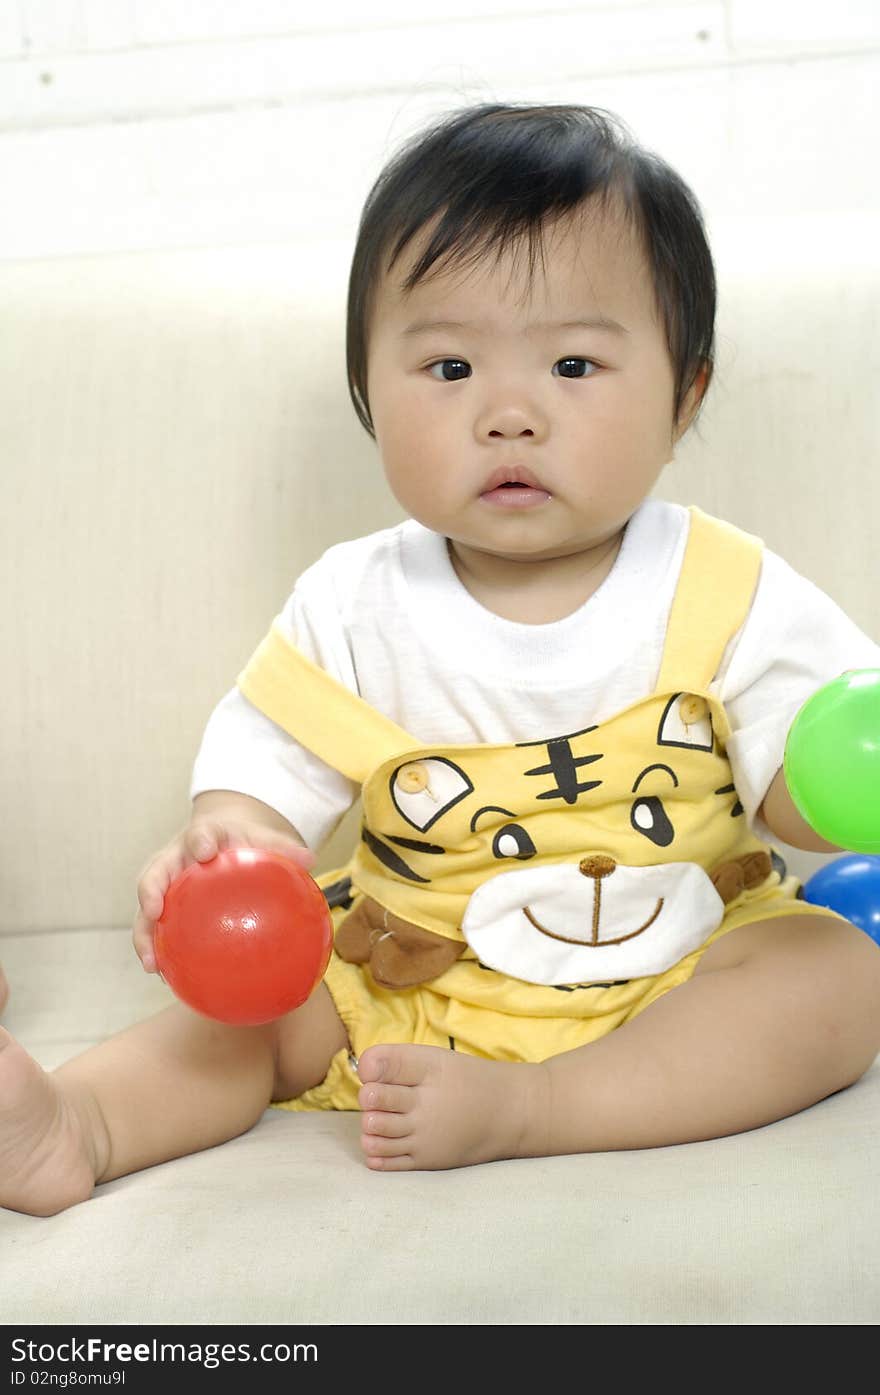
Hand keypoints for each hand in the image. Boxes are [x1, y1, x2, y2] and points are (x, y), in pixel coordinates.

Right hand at [133, 818, 315, 971]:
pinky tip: (168, 978)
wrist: (217, 838)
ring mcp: (163, 884)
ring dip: (144, 936)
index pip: (199, 833)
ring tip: (153, 965)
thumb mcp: (262, 839)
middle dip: (150, 893)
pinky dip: (159, 952)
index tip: (204, 851)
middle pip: (153, 874)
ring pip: (146, 909)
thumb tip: (310, 860)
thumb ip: (282, 849)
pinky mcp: (161, 906)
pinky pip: (155, 930)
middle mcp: (174, 859)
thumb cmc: (241, 841)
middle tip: (154, 912)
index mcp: (202, 836)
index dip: (199, 841)